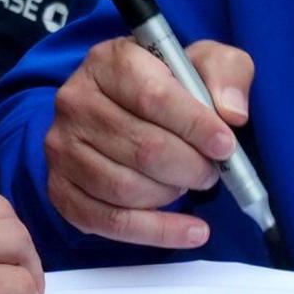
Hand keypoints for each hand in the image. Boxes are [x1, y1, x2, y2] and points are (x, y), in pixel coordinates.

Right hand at [44, 38, 251, 248]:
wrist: (127, 108)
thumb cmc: (170, 84)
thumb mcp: (205, 61)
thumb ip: (227, 73)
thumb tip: (232, 113)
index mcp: (109, 62)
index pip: (152, 97)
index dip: (195, 126)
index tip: (226, 146)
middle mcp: (76, 101)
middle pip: (142, 147)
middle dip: (190, 167)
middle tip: (212, 171)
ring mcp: (63, 148)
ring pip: (126, 188)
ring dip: (172, 194)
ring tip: (190, 183)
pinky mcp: (61, 189)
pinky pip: (111, 222)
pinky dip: (157, 232)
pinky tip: (191, 230)